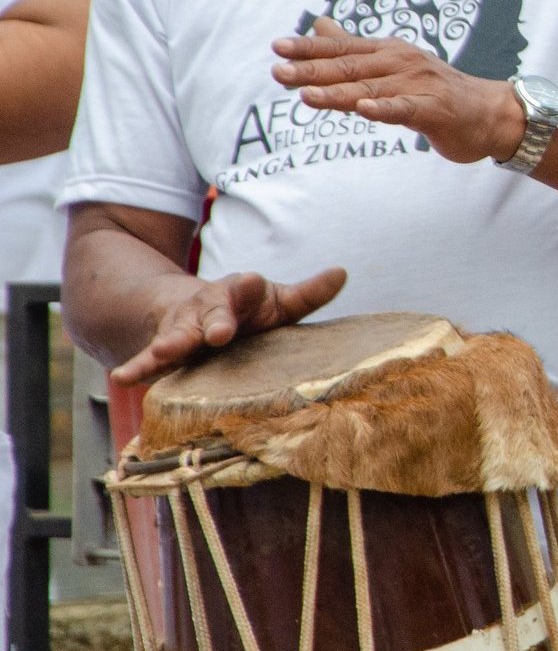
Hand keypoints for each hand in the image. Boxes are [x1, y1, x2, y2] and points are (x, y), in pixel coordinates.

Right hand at [110, 267, 347, 385]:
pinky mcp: (164, 349)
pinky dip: (135, 368)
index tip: (250, 282)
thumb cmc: (247, 311)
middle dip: (216, 320)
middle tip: (219, 332)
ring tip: (164, 351)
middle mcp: (209, 308)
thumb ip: (308, 293)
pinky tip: (122, 378)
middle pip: (213, 312)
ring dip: (172, 343)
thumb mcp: (277, 302)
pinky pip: (147, 359)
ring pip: (177, 335)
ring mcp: (183, 328)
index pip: (247, 289)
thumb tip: (343, 272)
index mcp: (240, 295)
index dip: (248, 286)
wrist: (192, 309)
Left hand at [272, 17, 523, 163]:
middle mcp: (401, 63)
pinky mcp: (434, 110)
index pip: (343, 48)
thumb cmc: (437, 91)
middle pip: (351, 67)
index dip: (310, 49)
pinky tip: (364, 110)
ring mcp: (418, 85)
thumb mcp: (393, 64)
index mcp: (389, 52)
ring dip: (338, 92)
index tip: (277, 48)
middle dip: (312, 71)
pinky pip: (405, 109)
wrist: (490, 113)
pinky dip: (384, 109)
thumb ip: (353, 48)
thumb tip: (318, 25)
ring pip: (370, 90)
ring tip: (306, 96)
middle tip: (278, 73)